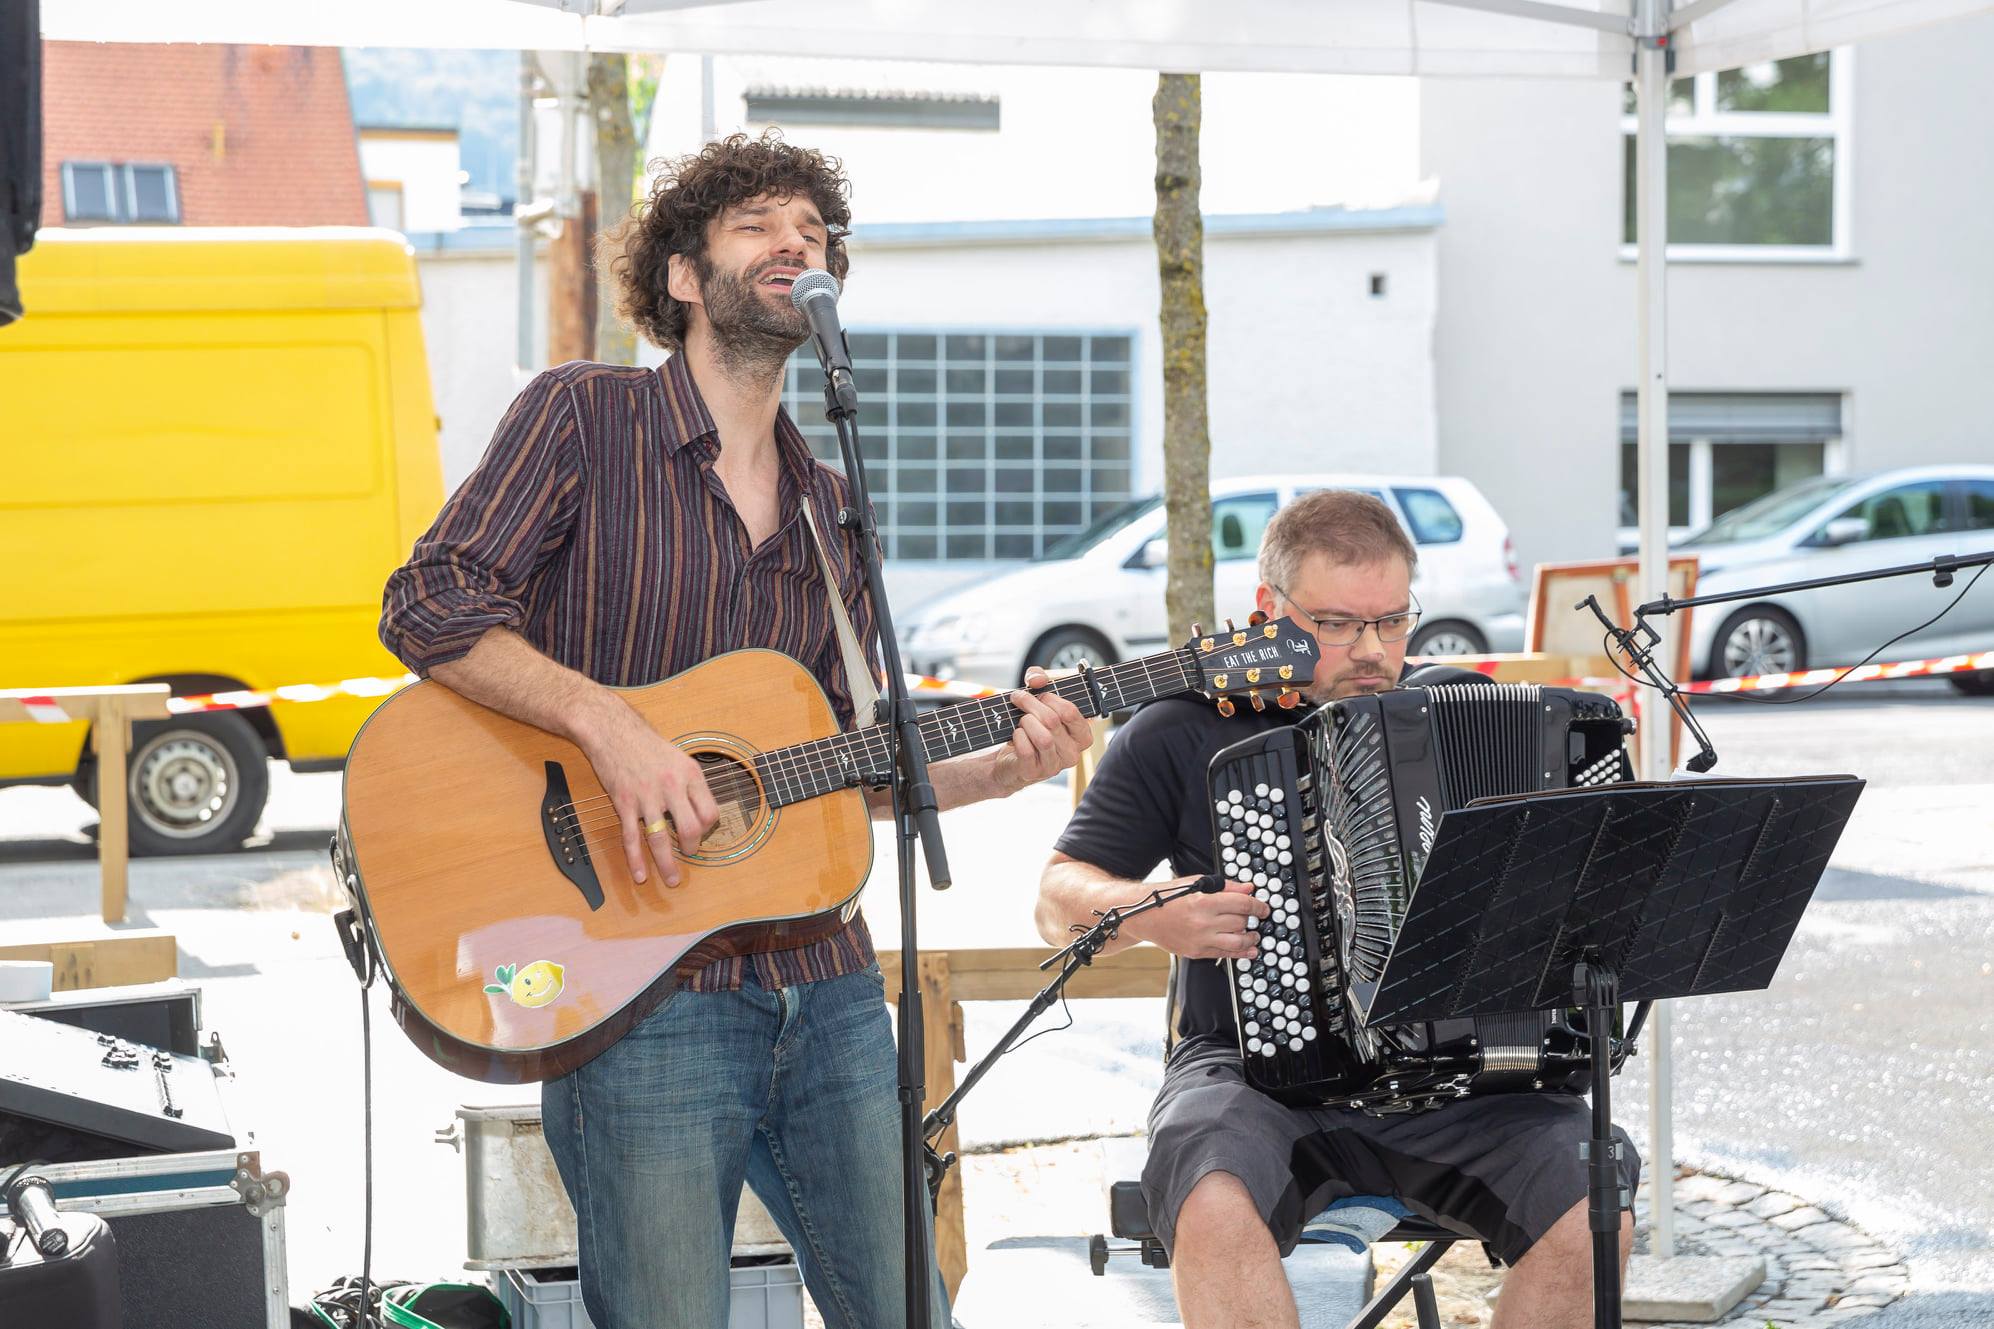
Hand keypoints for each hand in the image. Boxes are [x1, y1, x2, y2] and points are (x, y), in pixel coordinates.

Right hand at [580, 700, 718, 887]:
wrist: (611, 730)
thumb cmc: (645, 744)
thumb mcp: (678, 757)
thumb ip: (689, 783)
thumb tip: (700, 809)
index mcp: (689, 774)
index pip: (710, 812)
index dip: (709, 828)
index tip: (702, 832)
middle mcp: (671, 787)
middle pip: (691, 828)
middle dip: (691, 847)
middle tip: (689, 854)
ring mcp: (646, 797)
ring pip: (660, 838)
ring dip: (667, 864)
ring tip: (672, 880)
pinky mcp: (624, 803)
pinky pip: (631, 837)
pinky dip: (636, 860)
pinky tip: (640, 875)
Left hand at [989, 666, 1096, 793]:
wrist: (1010, 758)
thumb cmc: (1031, 726)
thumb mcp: (1037, 696)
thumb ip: (1039, 678)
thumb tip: (1038, 680)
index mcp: (1081, 736)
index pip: (1071, 712)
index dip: (1050, 698)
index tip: (1038, 694)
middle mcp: (1072, 753)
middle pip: (1052, 721)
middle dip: (1030, 704)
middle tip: (1019, 699)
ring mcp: (1054, 766)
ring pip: (1043, 737)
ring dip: (1026, 722)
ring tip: (1021, 721)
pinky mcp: (1033, 772)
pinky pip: (1026, 750)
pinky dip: (1017, 737)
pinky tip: (1016, 735)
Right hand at [1128, 876, 1268, 959]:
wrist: (1143, 916)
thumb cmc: (1166, 898)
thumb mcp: (1195, 884)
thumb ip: (1224, 887)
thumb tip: (1247, 889)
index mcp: (1203, 902)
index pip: (1241, 904)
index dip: (1258, 906)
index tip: (1263, 907)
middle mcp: (1203, 922)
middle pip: (1241, 923)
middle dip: (1252, 919)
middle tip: (1255, 917)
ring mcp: (1200, 940)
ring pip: (1237, 942)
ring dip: (1250, 938)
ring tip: (1254, 934)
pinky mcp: (1196, 952)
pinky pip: (1224, 954)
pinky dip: (1240, 953)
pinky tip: (1248, 949)